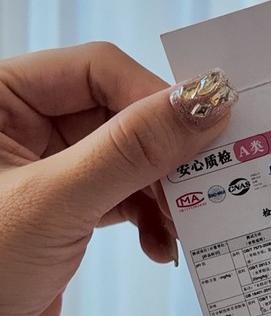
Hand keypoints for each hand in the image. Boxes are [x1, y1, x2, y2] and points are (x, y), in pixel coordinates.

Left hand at [0, 43, 237, 315]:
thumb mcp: (56, 202)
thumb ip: (131, 149)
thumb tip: (205, 104)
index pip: (97, 69)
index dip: (153, 99)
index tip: (203, 133)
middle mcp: (20, 124)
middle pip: (119, 114)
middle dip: (164, 155)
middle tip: (204, 184)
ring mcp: (45, 169)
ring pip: (128, 159)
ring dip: (162, 194)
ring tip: (180, 228)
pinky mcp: (64, 211)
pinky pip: (123, 197)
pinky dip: (148, 220)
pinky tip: (158, 246)